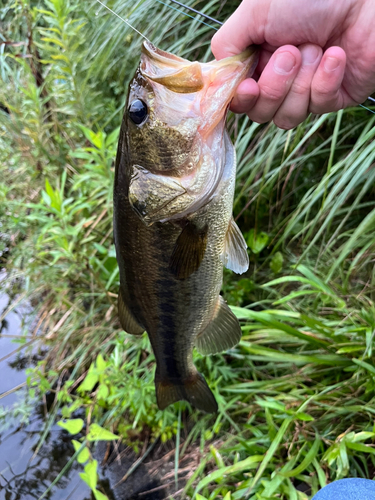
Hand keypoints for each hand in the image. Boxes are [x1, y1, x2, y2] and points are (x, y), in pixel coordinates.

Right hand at [211, 0, 374, 128]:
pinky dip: (326, 79)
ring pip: (286, 117)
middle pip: (260, 112)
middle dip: (274, 86)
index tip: (248, 86)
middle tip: (291, 52)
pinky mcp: (333, 98)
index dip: (241, 98)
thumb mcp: (256, 11)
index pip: (238, 96)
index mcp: (257, 57)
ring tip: (317, 48)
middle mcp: (279, 77)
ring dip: (300, 82)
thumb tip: (218, 79)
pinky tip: (336, 55)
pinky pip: (318, 107)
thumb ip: (227, 45)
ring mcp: (306, 90)